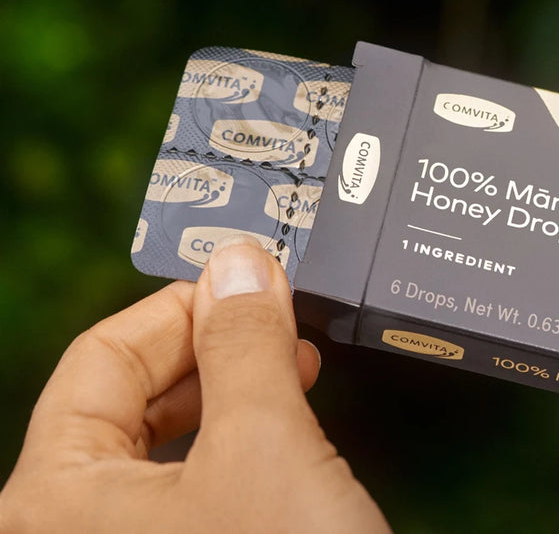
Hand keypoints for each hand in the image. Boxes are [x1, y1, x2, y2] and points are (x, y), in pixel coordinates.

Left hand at [0, 237, 389, 532]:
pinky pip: (196, 486)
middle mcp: (75, 532)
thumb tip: (240, 261)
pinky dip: (242, 442)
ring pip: (167, 445)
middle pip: (129, 402)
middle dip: (211, 349)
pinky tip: (288, 425)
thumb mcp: (264, 444)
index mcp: (54, 502)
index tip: (247, 276)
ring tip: (294, 362)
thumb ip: (244, 343)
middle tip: (276, 316)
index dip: (179, 307)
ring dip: (233, 392)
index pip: (101, 361)